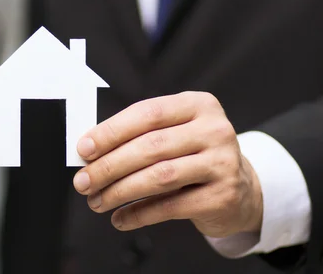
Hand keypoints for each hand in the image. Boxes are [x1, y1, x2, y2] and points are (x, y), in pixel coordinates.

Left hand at [73, 91, 262, 237]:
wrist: (240, 188)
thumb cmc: (194, 155)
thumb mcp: (174, 133)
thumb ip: (138, 136)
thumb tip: (90, 152)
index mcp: (197, 105)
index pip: (146, 114)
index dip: (111, 132)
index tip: (84, 149)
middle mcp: (214, 130)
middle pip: (150, 147)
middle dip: (109, 166)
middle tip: (83, 181)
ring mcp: (222, 163)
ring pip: (159, 176)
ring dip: (120, 191)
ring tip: (97, 201)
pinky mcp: (223, 196)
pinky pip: (171, 206)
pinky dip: (139, 214)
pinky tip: (121, 218)